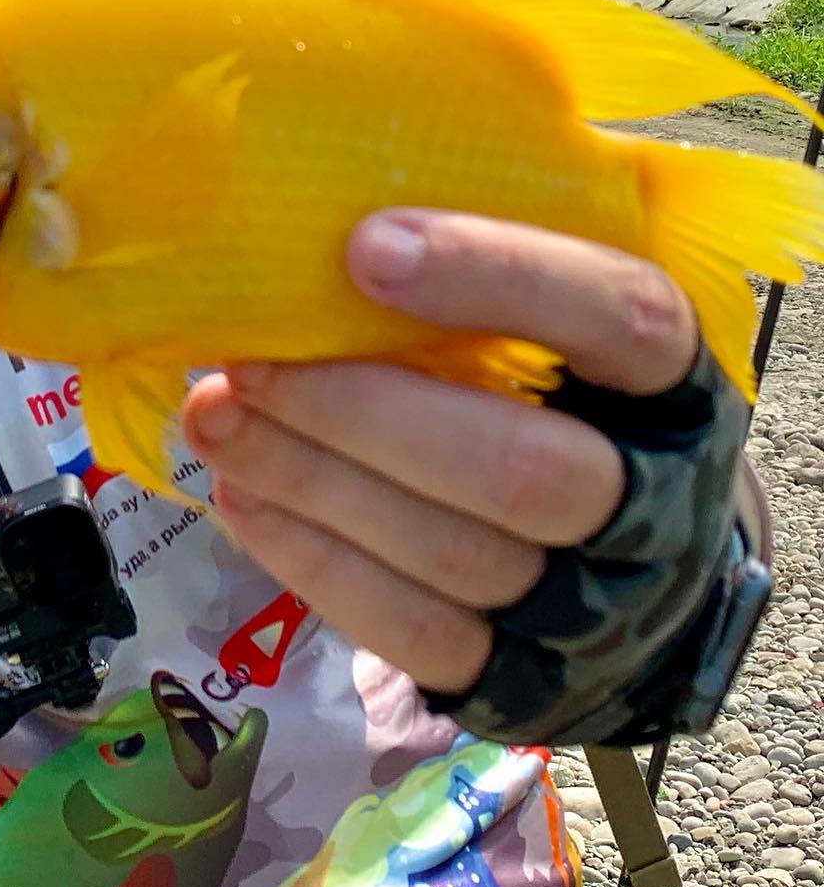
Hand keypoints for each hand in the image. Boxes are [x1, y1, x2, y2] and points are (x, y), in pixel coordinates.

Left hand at [181, 208, 697, 695]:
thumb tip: (327, 213)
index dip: (496, 276)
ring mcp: (592, 604)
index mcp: (674, 381)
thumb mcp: (560, 315)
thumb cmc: (565, 393)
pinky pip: (410, 630)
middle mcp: (654, 500)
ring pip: (451, 554)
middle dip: (361, 414)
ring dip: (311, 482)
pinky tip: (239, 495)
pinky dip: (311, 559)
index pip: (617, 317)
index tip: (364, 247)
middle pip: (520, 471)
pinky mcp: (517, 674)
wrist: (628, 549)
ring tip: (212, 418)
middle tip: (245, 362)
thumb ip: (486, 272)